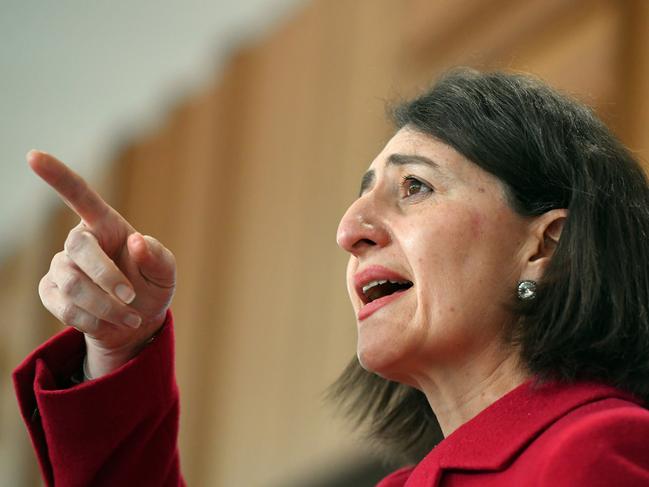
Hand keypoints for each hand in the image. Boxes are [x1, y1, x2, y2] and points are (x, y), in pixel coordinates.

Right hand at [30, 150, 175, 378]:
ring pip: (73, 284)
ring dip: (105, 306)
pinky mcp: (51, 292)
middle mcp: (80, 241)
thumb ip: (157, 256)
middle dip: (107, 277)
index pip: (79, 195)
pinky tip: (107, 322)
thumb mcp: (165, 273)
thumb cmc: (151, 286)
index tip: (33, 155)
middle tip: (131, 298)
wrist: (136, 321)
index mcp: (106, 224)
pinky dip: (91, 320)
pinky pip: (64, 307)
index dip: (57, 176)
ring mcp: (61, 266)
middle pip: (79, 249)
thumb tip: (137, 241)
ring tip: (131, 317)